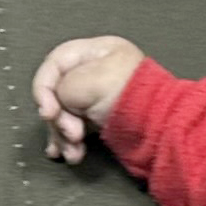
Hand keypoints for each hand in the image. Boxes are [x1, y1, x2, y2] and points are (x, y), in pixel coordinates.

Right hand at [30, 36, 147, 164]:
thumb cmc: (129, 98)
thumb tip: (56, 107)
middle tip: (71, 133)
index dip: (44, 88)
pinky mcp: (102, 118)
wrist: (161, 128)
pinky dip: (69, 141)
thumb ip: (59, 89)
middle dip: (58, 118)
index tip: (48, 113)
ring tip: (71, 153)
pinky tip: (68, 154)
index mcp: (97, 51)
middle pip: (58, 91)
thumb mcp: (84, 84)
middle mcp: (96, 70)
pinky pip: (76, 126)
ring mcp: (99, 96)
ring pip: (65, 114)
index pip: (55, 64)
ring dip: (62, 135)